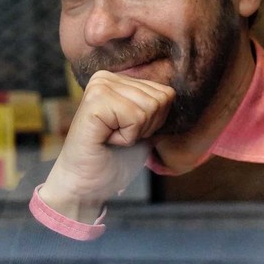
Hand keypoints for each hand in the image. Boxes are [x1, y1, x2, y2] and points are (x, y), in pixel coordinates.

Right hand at [40, 70, 174, 221]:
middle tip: (118, 138)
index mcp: (118, 80)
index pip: (166, 93)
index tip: (128, 133)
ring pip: (150, 107)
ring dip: (135, 133)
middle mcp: (106, 77)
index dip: (154, 123)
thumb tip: (178, 97)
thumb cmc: (113, 160)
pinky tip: (107, 140)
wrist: (85, 186)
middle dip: (146, 128)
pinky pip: (136, 117)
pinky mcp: (94, 102)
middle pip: (160, 99)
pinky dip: (127, 138)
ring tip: (112, 139)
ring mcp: (99, 87)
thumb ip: (158, 110)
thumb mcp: (145, 130)